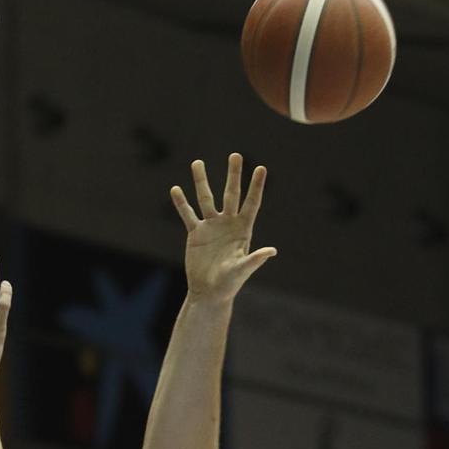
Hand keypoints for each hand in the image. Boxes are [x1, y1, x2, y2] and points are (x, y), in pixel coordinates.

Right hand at [174, 155, 275, 306]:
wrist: (209, 292)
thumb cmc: (229, 284)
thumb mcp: (242, 270)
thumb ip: (255, 259)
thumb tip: (272, 251)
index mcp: (242, 230)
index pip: (251, 203)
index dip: (256, 186)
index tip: (261, 168)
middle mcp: (228, 224)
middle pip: (231, 194)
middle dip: (233, 175)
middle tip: (235, 155)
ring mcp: (211, 226)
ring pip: (206, 198)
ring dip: (201, 181)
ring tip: (197, 162)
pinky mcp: (195, 233)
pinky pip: (187, 214)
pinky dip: (181, 203)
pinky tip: (175, 189)